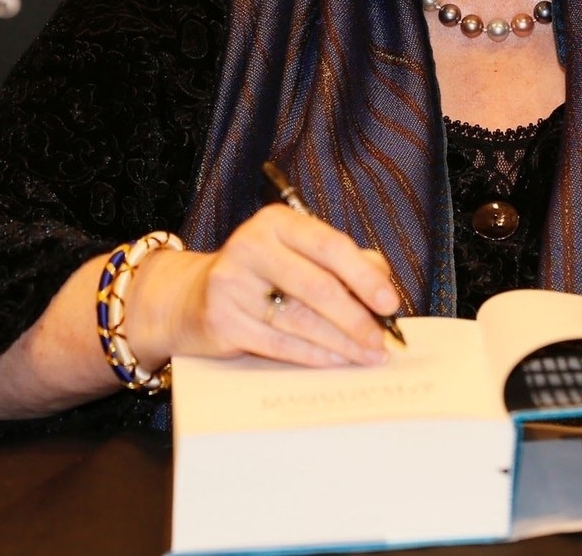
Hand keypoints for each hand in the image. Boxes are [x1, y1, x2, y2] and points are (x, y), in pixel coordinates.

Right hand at [141, 206, 400, 368]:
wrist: (191, 298)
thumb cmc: (260, 275)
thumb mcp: (298, 254)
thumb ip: (341, 261)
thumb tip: (383, 282)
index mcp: (276, 222)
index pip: (330, 246)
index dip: (364, 276)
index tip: (390, 303)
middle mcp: (251, 246)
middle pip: (316, 285)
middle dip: (356, 317)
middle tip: (383, 339)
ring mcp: (232, 283)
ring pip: (300, 319)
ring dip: (341, 342)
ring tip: (368, 354)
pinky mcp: (222, 319)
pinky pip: (279, 343)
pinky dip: (313, 355)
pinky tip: (336, 360)